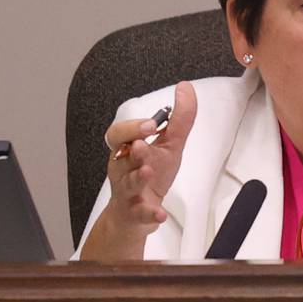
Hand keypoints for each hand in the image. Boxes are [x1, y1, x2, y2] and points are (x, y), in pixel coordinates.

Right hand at [80, 82, 196, 259]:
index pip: (118, 134)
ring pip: (127, 185)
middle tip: (142, 145)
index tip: (152, 124)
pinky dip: (149, 213)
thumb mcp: (169, 146)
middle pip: (117, 157)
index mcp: (127, 150)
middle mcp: (122, 170)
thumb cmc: (152, 175)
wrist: (138, 213)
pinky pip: (139, 214)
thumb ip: (179, 119)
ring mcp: (127, 193)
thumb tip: (185, 87)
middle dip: (130, 150)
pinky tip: (159, 213)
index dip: (132, 128)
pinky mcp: (135, 214)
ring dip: (137, 177)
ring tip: (148, 171)